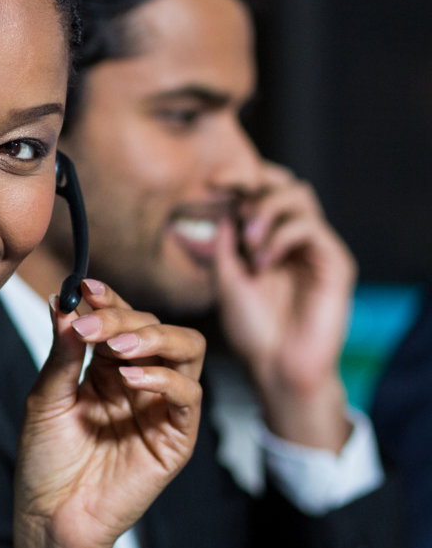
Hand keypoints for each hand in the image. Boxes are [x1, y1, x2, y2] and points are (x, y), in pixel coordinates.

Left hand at [13, 279, 203, 547]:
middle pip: (156, 327)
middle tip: (92, 326)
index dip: (108, 300)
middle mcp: (139, 381)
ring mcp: (161, 408)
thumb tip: (65, 302)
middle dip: (124, 318)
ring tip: (117, 346)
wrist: (51, 517)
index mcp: (107, 368)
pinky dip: (163, 378)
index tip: (83, 289)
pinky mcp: (176, 438)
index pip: (123, 319)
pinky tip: (130, 378)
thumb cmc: (46, 461)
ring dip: (154, 338)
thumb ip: (62, 353)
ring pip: (186, 351)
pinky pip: (188, 396)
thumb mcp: (46, 398)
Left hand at [214, 162, 355, 448]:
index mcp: (268, 241)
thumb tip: (222, 207)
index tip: (211, 181)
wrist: (278, 369)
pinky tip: (264, 261)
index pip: (262, 193)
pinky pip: (310, 227)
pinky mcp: (335, 262)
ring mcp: (316, 248)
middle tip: (232, 199)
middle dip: (256, 183)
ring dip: (266, 210)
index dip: (241, 177)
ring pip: (299, 195)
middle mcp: (294, 240)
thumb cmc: (253, 332)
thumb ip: (224, 244)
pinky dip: (282, 235)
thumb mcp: (226, 281)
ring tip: (249, 242)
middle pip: (284, 183)